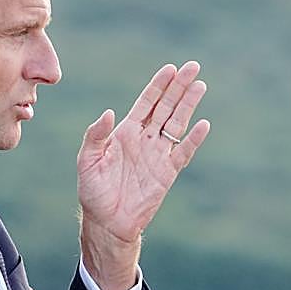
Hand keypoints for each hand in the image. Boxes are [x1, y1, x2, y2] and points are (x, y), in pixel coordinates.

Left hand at [77, 61, 209, 289]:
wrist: (107, 222)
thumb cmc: (93, 191)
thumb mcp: (87, 160)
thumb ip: (95, 135)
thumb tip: (109, 112)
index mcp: (126, 132)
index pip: (146, 103)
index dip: (158, 86)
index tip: (169, 69)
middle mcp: (145, 139)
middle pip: (166, 107)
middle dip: (179, 87)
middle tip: (193, 67)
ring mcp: (158, 155)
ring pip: (177, 124)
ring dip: (188, 105)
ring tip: (200, 86)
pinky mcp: (167, 173)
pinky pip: (183, 152)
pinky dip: (193, 139)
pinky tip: (203, 124)